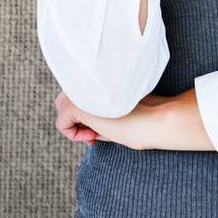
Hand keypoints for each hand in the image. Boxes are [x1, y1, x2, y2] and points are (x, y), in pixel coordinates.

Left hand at [52, 88, 216, 153]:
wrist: (156, 120)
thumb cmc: (144, 120)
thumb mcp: (117, 114)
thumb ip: (100, 114)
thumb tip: (83, 127)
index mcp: (101, 80)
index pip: (80, 93)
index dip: (85, 115)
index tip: (99, 131)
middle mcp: (89, 82)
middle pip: (65, 98)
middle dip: (76, 120)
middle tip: (94, 134)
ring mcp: (82, 92)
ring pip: (61, 108)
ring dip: (74, 126)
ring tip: (94, 134)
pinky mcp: (76, 106)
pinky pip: (61, 124)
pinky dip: (73, 135)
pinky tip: (93, 137)